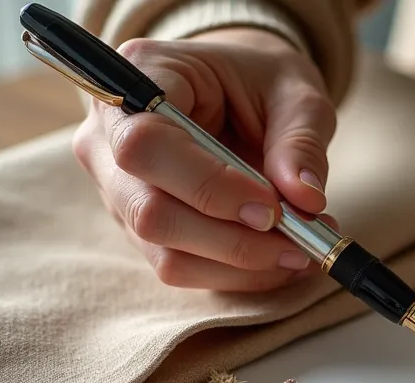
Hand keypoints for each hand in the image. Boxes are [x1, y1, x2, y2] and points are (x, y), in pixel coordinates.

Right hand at [72, 27, 337, 291]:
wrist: (241, 89)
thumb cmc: (262, 80)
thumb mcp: (296, 95)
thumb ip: (300, 142)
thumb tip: (306, 201)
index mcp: (141, 75)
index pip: (146, 145)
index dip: (207, 186)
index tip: (272, 207)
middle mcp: (109, 136)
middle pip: (149, 212)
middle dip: (232, 240)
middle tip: (301, 239)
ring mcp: (118, 188)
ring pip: (165, 253)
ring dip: (241, 265)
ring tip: (303, 250)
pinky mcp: (139, 227)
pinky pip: (182, 267)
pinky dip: (238, 274)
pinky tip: (281, 258)